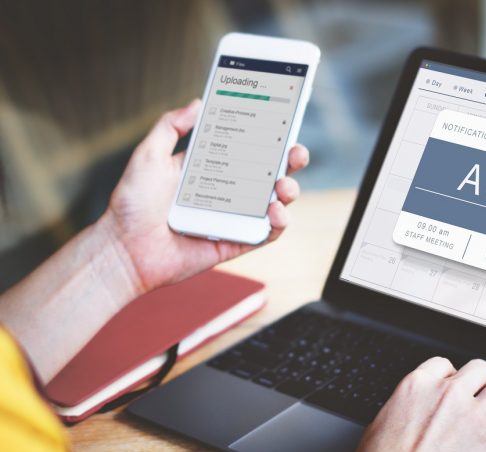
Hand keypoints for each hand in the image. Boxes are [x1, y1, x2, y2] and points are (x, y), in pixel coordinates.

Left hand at [100, 99, 308, 294]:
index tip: (282, 123)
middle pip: (268, 174)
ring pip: (274, 203)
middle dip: (289, 162)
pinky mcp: (235, 243)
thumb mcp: (149, 155)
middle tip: (296, 152)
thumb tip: (198, 103)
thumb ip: (171, 126)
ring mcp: (232, 219)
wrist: (124, 248)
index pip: (246, 149)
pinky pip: (266, 234)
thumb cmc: (132, 204)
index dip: (268, 137)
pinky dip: (278, 223)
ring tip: (283, 186)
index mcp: (210, 169)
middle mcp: (226, 193)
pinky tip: (276, 211)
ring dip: (288, 192)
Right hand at [291, 357, 485, 451]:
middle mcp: (448, 394)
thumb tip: (408, 412)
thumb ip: (403, 407)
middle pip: (481, 368)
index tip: (454, 388)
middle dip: (483, 382)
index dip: (452, 377)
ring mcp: (473, 416)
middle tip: (482, 397)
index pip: (445, 364)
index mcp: (418, 385)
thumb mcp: (381, 421)